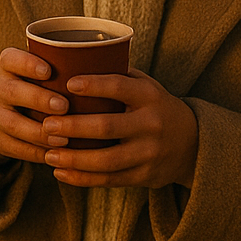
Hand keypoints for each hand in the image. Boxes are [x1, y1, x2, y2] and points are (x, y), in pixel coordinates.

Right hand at [0, 48, 68, 167]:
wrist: (12, 116)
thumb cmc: (43, 88)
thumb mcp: (48, 74)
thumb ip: (65, 70)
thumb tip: (105, 64)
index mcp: (9, 66)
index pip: (11, 59)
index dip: (27, 64)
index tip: (48, 71)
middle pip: (12, 91)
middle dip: (38, 99)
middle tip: (64, 106)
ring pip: (12, 123)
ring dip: (39, 132)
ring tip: (63, 138)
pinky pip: (14, 147)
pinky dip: (36, 152)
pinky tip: (56, 153)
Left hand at [41, 69, 198, 189]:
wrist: (193, 144)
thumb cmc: (156, 107)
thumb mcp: (147, 86)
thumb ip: (118, 76)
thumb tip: (74, 60)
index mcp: (149, 96)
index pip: (119, 87)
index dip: (94, 85)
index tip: (68, 84)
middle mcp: (151, 124)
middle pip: (107, 127)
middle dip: (73, 127)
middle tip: (47, 125)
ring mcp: (149, 153)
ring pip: (106, 160)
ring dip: (74, 158)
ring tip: (49, 154)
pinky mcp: (144, 176)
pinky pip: (109, 180)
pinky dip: (83, 178)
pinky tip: (61, 172)